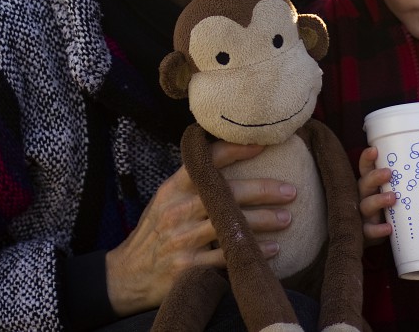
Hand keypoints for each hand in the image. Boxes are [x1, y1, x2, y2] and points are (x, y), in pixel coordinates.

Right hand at [103, 141, 296, 315]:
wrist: (128, 274)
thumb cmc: (156, 230)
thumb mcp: (165, 198)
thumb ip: (192, 180)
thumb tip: (230, 154)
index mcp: (173, 188)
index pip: (207, 161)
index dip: (236, 150)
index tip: (264, 144)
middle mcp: (177, 209)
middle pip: (226, 192)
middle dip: (263, 190)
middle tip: (291, 190)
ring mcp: (181, 238)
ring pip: (229, 224)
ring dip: (263, 221)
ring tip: (287, 218)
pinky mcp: (187, 266)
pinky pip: (226, 257)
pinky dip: (252, 252)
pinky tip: (273, 250)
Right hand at [357, 146, 394, 245]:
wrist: (377, 237)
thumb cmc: (389, 210)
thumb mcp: (393, 192)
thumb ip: (404, 182)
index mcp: (369, 186)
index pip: (365, 169)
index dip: (367, 159)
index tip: (374, 150)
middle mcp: (364, 197)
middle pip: (364, 184)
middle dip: (375, 177)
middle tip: (388, 173)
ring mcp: (364, 215)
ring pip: (366, 205)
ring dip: (378, 200)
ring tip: (393, 198)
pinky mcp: (366, 233)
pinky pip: (369, 231)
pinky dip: (377, 229)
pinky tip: (388, 228)